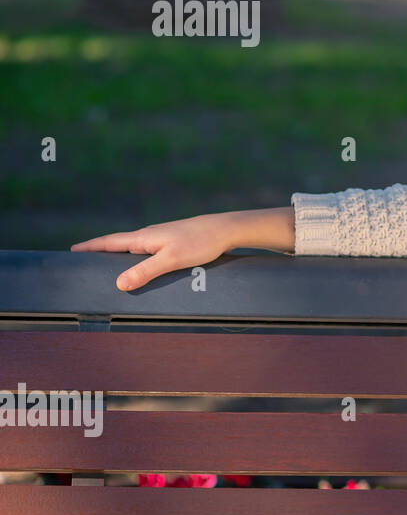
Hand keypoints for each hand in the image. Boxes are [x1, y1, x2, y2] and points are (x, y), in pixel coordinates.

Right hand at [70, 209, 286, 291]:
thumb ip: (146, 272)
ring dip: (119, 258)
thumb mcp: (171, 259)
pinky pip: (147, 252)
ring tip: (107, 270)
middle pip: (118, 246)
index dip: (90, 247)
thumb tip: (119, 284)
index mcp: (143, 237)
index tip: (71, 251)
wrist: (226, 230)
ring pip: (134, 249)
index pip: (109, 242)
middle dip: (100, 253)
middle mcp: (149, 236)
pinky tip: (141, 268)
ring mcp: (161, 238)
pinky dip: (137, 260)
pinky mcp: (173, 243)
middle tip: (83, 263)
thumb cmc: (200, 242)